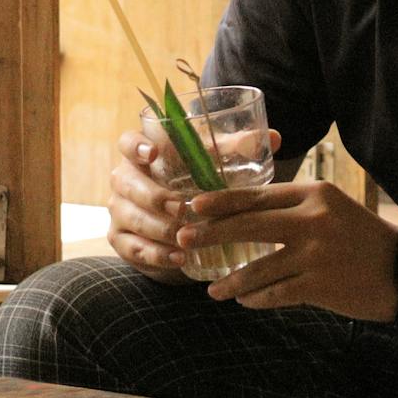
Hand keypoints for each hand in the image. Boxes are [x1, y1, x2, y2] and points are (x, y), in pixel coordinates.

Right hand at [107, 125, 281, 285]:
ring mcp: (120, 210)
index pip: (128, 142)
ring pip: (128, 216)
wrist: (181, 224)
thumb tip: (277, 138)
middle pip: (125, 181)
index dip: (136, 146)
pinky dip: (155, 254)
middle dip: (152, 195)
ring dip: (156, 228)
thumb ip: (240, 150)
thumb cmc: (198, 183)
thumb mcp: (217, 165)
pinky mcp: (121, 240)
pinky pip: (132, 247)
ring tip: (183, 238)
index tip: (153, 154)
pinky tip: (178, 259)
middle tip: (180, 207)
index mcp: (144, 154)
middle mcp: (126, 179)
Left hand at [179, 180, 397, 320]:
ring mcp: (316, 254)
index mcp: (314, 194)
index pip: (257, 194)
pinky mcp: (320, 286)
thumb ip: (296, 207)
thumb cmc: (364, 238)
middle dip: (210, 234)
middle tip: (184, 240)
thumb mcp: (333, 207)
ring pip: (257, 268)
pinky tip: (244, 301)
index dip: (221, 202)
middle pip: (248, 225)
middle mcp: (313, 219)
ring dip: (230, 281)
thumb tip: (245, 214)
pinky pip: (274, 293)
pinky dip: (255, 298)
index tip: (193, 205)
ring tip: (212, 290)